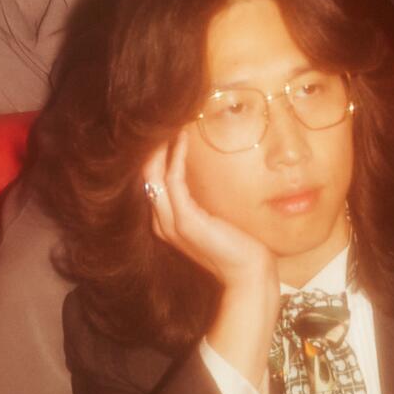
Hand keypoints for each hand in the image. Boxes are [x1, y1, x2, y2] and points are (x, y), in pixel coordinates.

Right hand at [143, 136, 280, 385]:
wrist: (248, 274)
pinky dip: (175, 157)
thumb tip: (203, 172)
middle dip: (150, 147)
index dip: (152, 155)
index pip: (150, 182)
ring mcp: (172, 223)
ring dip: (159, 147)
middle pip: (145, 176)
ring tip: (167, 122)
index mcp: (167, 222)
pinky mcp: (186, 221)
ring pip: (152, 176)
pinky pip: (173, 181)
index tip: (161, 129)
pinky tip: (182, 139)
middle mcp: (163, 222)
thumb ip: (203, 201)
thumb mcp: (215, 219)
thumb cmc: (238, 245)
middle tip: (159, 119)